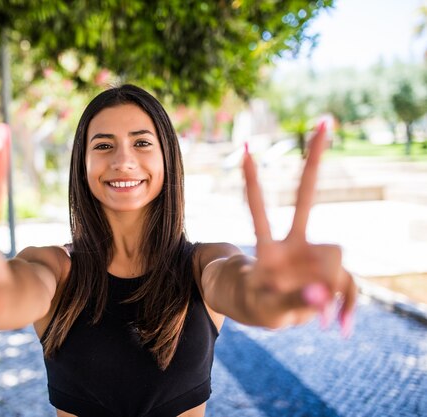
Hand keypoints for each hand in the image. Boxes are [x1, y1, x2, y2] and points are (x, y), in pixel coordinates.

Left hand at [242, 121, 356, 336]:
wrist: (264, 309)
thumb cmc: (258, 303)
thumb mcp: (268, 309)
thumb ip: (293, 303)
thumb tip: (322, 296)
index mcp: (268, 247)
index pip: (260, 210)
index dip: (252, 184)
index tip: (244, 151)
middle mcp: (293, 242)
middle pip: (307, 196)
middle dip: (315, 160)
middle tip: (324, 121)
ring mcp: (312, 254)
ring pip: (336, 257)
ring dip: (330, 289)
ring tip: (312, 317)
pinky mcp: (328, 271)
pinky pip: (350, 284)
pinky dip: (346, 305)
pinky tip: (338, 328)